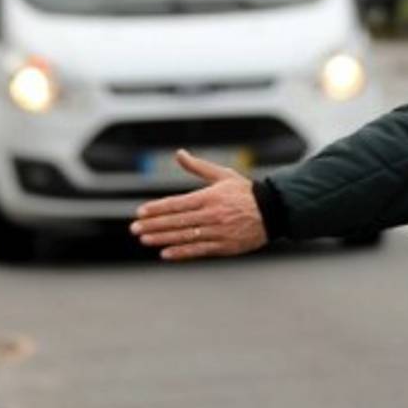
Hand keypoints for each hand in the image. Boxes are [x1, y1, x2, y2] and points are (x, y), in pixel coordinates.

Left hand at [130, 150, 266, 261]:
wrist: (273, 211)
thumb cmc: (245, 192)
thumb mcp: (222, 175)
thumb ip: (197, 167)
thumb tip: (179, 153)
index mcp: (209, 197)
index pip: (177, 203)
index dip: (157, 208)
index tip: (140, 212)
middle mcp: (212, 215)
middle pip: (177, 221)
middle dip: (153, 225)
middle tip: (135, 229)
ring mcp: (218, 231)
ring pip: (185, 236)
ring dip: (163, 238)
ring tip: (145, 239)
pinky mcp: (224, 246)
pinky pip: (199, 250)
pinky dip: (181, 252)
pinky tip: (165, 253)